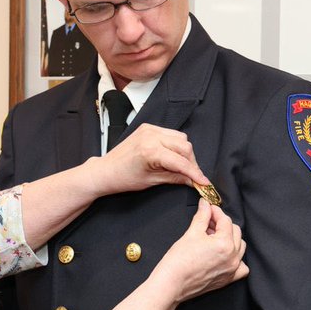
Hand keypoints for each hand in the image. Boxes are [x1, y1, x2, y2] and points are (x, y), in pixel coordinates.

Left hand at [93, 124, 207, 194]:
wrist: (106, 170)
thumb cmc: (124, 178)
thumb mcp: (152, 182)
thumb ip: (175, 178)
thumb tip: (192, 181)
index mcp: (150, 151)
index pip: (181, 161)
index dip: (195, 173)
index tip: (204, 182)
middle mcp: (151, 136)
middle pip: (185, 146)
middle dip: (192, 162)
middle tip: (193, 176)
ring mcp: (149, 129)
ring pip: (180, 138)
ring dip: (185, 153)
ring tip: (181, 167)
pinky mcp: (148, 128)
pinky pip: (170, 133)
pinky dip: (175, 145)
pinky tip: (171, 156)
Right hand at [151, 199, 248, 304]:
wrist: (172, 284)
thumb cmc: (179, 262)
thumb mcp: (191, 233)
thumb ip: (202, 216)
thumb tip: (205, 205)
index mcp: (225, 244)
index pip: (225, 220)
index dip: (215, 212)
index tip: (207, 208)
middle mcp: (232, 257)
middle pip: (235, 231)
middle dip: (222, 224)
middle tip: (207, 222)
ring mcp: (232, 269)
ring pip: (240, 247)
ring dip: (229, 238)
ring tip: (212, 237)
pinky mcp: (227, 279)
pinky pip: (241, 267)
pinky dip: (236, 259)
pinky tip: (224, 255)